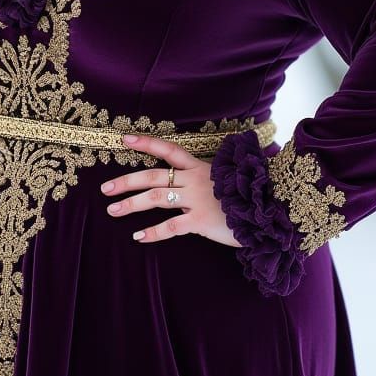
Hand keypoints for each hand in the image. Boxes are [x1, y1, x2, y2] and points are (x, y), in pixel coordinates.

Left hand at [101, 133, 239, 247]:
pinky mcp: (202, 220)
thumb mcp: (224, 180)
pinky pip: (172, 226)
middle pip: (154, 176)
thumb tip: (183, 183)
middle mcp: (195, 179)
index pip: (169, 149)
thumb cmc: (247, 197)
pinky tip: (139, 236)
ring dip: (132, 204)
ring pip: (157, 198)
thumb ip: (203, 180)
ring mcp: (197, 199)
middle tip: (105, 189)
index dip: (146, 143)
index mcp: (199, 167)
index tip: (124, 138)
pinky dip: (153, 232)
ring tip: (113, 210)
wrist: (270, 211)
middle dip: (127, 181)